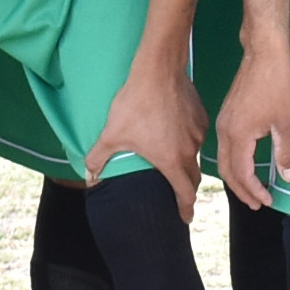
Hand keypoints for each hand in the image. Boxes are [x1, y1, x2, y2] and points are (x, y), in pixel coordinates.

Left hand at [95, 56, 209, 219]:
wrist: (158, 71)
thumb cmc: (135, 104)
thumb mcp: (111, 133)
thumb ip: (98, 157)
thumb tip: (89, 176)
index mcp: (171, 160)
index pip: (185, 193)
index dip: (185, 208)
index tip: (185, 218)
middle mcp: (189, 150)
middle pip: (193, 177)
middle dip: (187, 189)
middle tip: (180, 196)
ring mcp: (197, 132)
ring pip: (194, 154)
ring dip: (186, 161)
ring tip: (174, 160)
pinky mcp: (200, 116)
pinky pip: (196, 135)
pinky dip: (188, 139)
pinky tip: (176, 132)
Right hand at [215, 47, 289, 209]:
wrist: (264, 54)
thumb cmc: (276, 86)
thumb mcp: (286, 122)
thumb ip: (285, 153)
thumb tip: (289, 177)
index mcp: (237, 136)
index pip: (242, 174)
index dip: (255, 190)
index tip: (268, 200)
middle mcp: (224, 131)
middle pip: (226, 171)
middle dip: (241, 190)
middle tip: (257, 203)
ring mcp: (223, 122)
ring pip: (222, 159)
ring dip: (235, 177)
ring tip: (251, 189)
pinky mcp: (226, 114)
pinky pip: (223, 146)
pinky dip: (232, 162)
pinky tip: (245, 163)